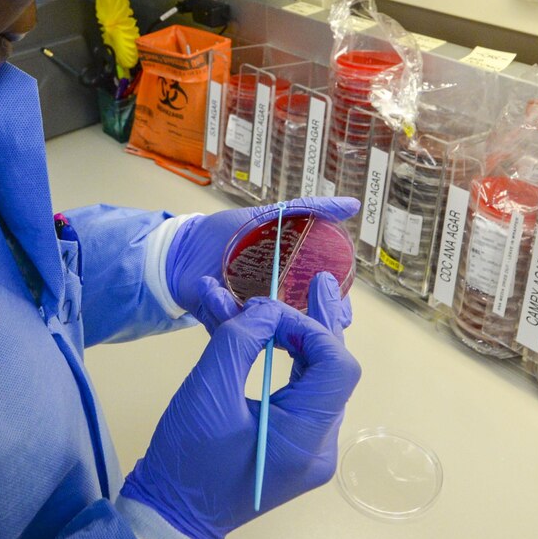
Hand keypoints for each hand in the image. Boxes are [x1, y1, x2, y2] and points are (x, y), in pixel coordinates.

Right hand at [119, 272, 359, 538]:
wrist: (169, 518)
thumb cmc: (186, 460)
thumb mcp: (206, 392)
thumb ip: (239, 340)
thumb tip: (266, 312)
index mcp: (307, 438)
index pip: (336, 366)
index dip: (311, 328)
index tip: (269, 314)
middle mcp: (319, 446)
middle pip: (332, 372)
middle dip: (318, 325)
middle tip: (320, 282)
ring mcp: (306, 450)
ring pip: (314, 381)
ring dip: (296, 341)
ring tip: (295, 300)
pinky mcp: (288, 448)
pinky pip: (296, 396)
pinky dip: (282, 364)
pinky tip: (270, 334)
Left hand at [164, 197, 358, 320]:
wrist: (184, 246)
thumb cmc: (228, 233)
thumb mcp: (272, 216)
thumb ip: (310, 210)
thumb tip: (353, 204)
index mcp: (292, 286)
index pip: (324, 306)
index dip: (337, 312)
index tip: (341, 312)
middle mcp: (276, 308)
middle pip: (302, 330)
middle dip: (302, 328)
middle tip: (291, 314)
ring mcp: (252, 321)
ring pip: (266, 334)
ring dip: (254, 317)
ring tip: (236, 296)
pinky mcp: (225, 327)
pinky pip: (230, 329)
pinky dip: (220, 309)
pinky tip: (209, 288)